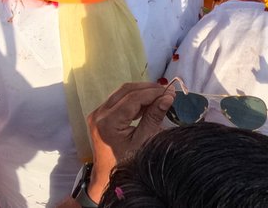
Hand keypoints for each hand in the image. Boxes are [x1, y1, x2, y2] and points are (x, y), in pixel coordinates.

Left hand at [85, 82, 175, 201]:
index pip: (133, 98)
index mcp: (108, 122)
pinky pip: (117, 100)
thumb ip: (154, 117)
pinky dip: (133, 99)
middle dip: (147, 89)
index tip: (170, 92)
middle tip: (166, 91)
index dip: (153, 92)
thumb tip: (168, 97)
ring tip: (160, 95)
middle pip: (125, 91)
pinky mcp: (99, 116)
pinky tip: (147, 103)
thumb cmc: (127, 165)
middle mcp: (99, 114)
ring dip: (140, 92)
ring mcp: (97, 114)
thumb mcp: (143, 142)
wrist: (106, 178)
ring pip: (121, 93)